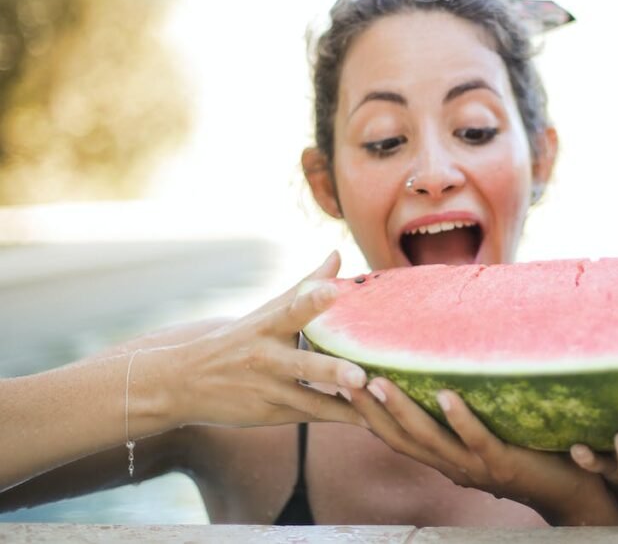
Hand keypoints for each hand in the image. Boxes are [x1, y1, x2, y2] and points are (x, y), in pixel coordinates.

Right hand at [156, 251, 365, 427]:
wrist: (184, 382)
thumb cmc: (238, 339)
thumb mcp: (266, 312)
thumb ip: (306, 286)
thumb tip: (338, 254)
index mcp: (269, 326)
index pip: (292, 309)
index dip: (313, 300)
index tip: (335, 291)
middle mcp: (268, 358)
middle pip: (305, 364)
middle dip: (333, 370)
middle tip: (361, 375)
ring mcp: (269, 389)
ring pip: (310, 400)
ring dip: (343, 406)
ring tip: (375, 413)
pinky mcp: (271, 414)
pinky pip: (310, 416)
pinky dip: (337, 418)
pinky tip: (368, 421)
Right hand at [345, 377, 617, 524]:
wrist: (576, 495)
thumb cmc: (535, 458)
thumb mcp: (491, 441)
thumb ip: (469, 421)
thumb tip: (448, 379)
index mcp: (447, 460)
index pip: (398, 438)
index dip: (368, 415)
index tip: (344, 384)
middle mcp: (454, 466)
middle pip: (402, 439)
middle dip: (372, 410)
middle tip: (347, 378)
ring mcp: (477, 466)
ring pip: (430, 439)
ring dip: (404, 411)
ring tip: (380, 382)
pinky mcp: (504, 461)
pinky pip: (477, 439)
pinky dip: (459, 417)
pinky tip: (445, 394)